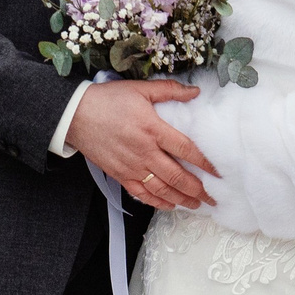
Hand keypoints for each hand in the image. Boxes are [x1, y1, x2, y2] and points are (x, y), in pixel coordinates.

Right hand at [63, 79, 216, 210]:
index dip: (206, 163)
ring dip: (182, 199)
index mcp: (152, 128)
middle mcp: (145, 151)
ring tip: (197, 204)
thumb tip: (195, 92)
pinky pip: (142, 194)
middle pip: (178, 176)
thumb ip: (168, 90)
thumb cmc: (107, 100)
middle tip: (213, 197)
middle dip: (199, 189)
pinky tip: (170, 205)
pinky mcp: (120, 175)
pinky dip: (158, 202)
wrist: (75, 115)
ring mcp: (132, 166)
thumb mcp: (139, 89)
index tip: (219, 172)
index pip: (186, 149)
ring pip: (163, 189)